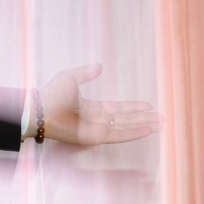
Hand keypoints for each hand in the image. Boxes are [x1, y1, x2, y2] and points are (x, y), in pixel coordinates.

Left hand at [39, 64, 161, 144]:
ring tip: (160, 124)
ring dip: (143, 126)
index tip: (148, 105)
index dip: (133, 107)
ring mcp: (96, 129)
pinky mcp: (96, 137)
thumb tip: (99, 67)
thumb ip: (86, 73)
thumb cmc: (51, 94)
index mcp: (90, 107)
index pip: (117, 109)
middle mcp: (96, 119)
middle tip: (161, 117)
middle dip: (143, 118)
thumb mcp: (70, 77)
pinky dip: (134, 133)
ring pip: (125, 128)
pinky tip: (147, 130)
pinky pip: (119, 135)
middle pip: (125, 120)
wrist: (42, 109)